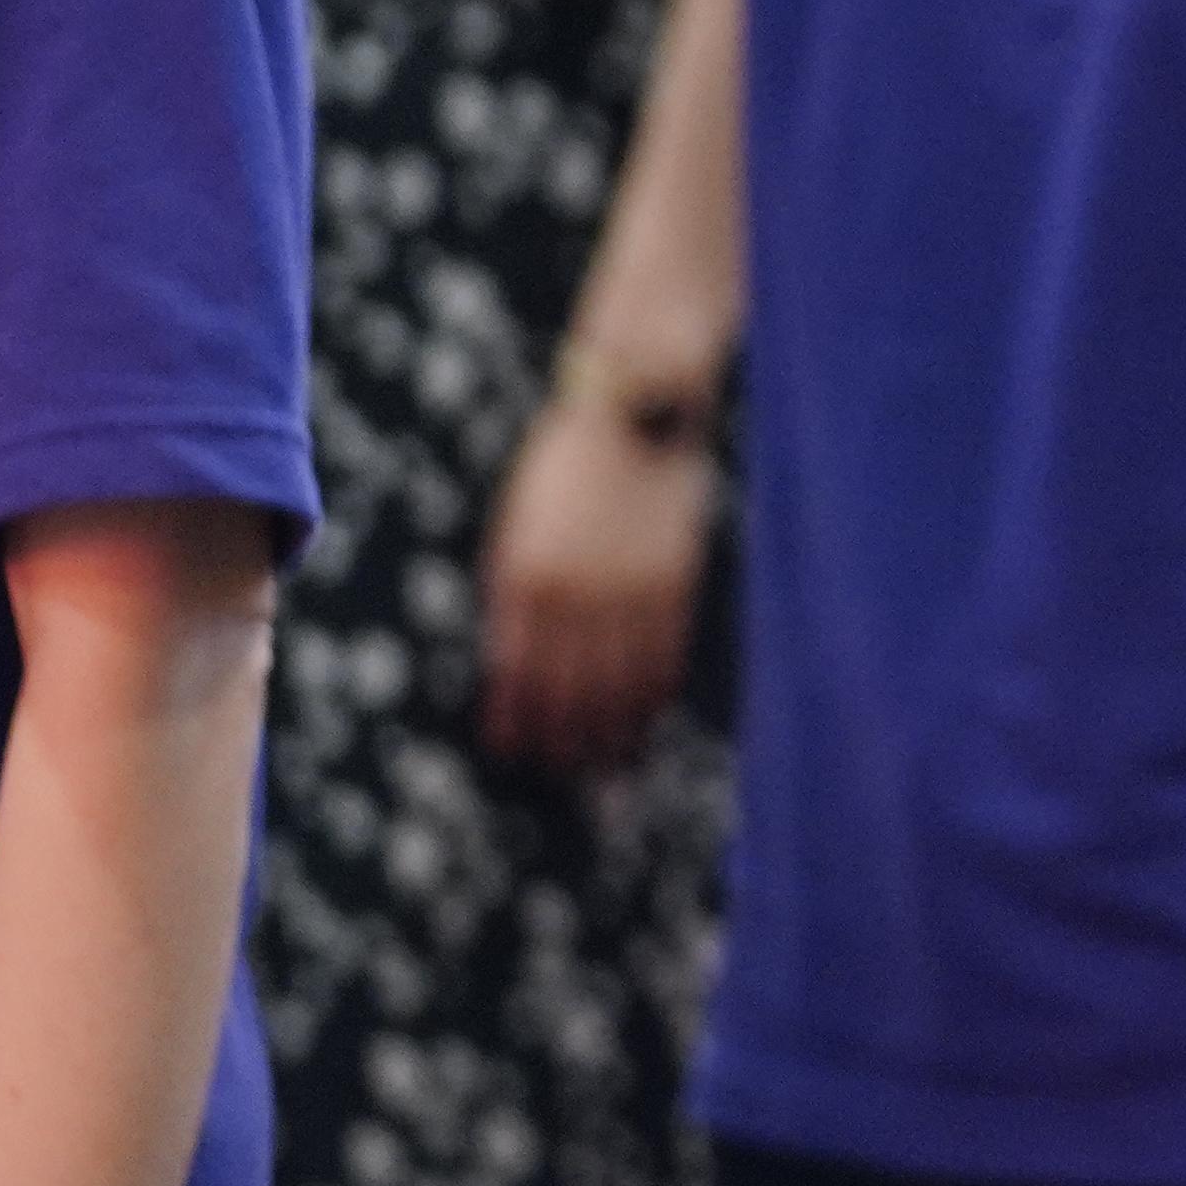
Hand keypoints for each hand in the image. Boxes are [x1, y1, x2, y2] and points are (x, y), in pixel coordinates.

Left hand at [476, 389, 714, 767]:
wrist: (633, 414)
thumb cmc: (565, 468)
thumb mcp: (518, 529)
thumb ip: (515, 594)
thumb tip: (517, 662)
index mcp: (524, 578)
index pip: (517, 672)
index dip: (515, 719)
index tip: (512, 751)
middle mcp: (576, 594)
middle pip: (568, 690)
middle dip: (562, 738)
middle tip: (561, 771)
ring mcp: (630, 591)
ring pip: (619, 682)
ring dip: (611, 729)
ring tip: (607, 764)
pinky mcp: (673, 582)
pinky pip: (663, 655)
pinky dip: (655, 692)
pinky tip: (649, 716)